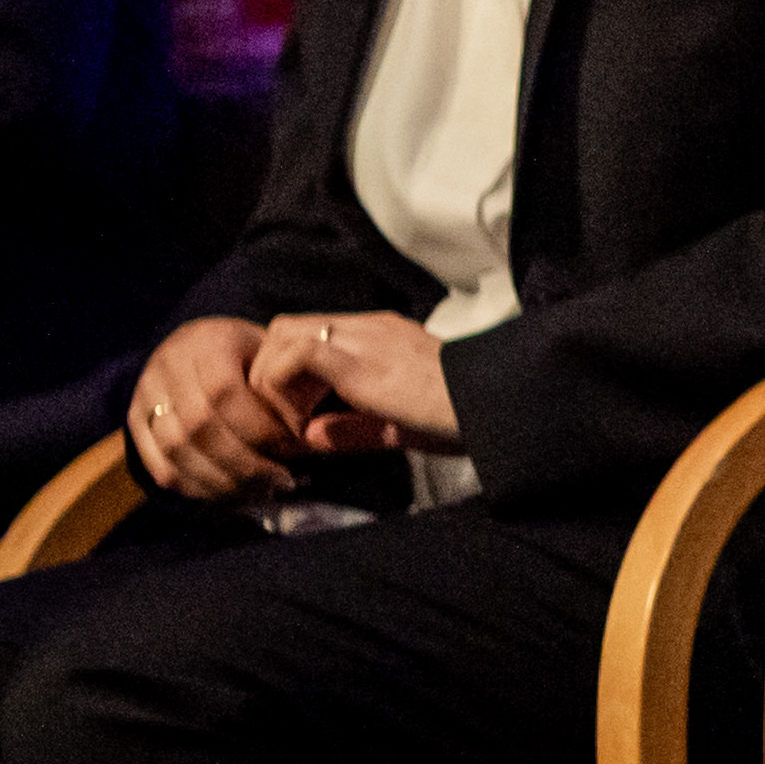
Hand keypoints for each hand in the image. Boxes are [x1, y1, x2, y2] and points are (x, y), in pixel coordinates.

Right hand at [129, 314, 308, 499]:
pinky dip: (195, 487)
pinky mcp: (134, 422)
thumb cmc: (250, 352)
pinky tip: (228, 493)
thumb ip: (285, 383)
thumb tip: (310, 434)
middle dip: (244, 462)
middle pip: (199, 427)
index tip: (294, 450)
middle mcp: (168, 366)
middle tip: (281, 481)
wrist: (198, 344)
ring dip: (222, 480)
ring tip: (259, 492)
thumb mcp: (273, 351)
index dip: (260, 429)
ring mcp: (145, 395)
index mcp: (207, 342)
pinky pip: (159, 466)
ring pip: (176, 450)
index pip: (225, 393)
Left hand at [247, 311, 463, 451]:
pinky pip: (296, 356)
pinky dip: (285, 389)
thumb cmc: (461, 416)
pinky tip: (307, 421)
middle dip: (271, 372)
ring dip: (274, 379)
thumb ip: (355, 427)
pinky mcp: (359, 360)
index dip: (289, 373)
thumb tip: (313, 436)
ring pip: (282, 334)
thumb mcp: (399, 422)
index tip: (303, 416)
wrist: (493, 403)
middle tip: (290, 416)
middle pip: (285, 327)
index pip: (310, 333)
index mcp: (381, 336)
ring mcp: (363, 338)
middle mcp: (367, 327)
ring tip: (298, 420)